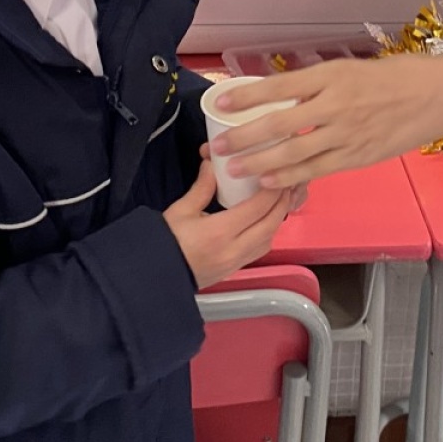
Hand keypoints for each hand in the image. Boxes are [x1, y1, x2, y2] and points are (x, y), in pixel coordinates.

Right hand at [163, 159, 296, 288]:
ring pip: (269, 239)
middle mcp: (234, 249)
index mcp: (220, 232)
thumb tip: (212, 165)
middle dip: (282, 202)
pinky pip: (260, 250)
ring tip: (279, 200)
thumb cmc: (165, 242)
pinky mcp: (234, 270)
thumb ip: (202, 187)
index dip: (272, 190)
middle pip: (270, 224)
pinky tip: (265, 221)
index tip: (277, 173)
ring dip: (277, 219)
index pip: (258, 207)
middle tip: (286, 183)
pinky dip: (268, 232)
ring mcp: (236, 262)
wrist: (156, 276)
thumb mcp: (181, 210)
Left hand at [209, 45, 442, 189]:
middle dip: (243, 137)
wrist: (439, 95)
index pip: (278, 86)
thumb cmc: (398, 76)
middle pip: (277, 124)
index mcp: (330, 76)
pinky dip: (291, 178)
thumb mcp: (351, 69)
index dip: (246, 96)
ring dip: (260, 163)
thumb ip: (317, 84)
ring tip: (234, 170)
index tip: (221, 102)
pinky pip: (317, 170)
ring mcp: (346, 134)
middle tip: (217, 146)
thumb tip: (282, 94)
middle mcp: (334, 104)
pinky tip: (271, 182)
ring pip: (293, 153)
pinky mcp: (358, 156)